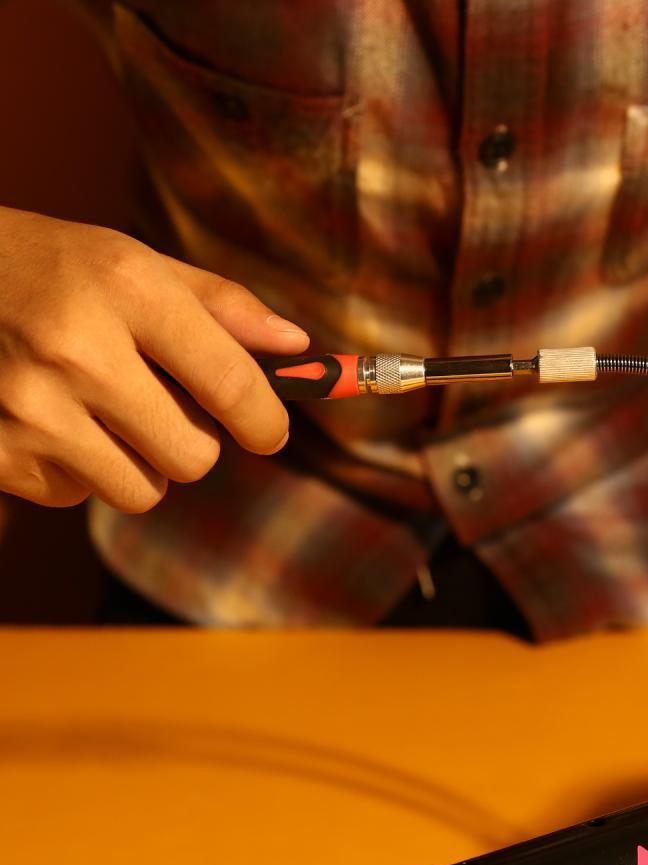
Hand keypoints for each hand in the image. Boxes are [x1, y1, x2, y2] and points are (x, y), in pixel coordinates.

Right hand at [0, 207, 307, 511]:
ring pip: (142, 490)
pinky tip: (51, 420)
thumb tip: (299, 348)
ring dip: (139, 462)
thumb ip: (222, 306)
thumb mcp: (134, 264)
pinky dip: (80, 469)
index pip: (231, 383)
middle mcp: (76, 351)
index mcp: (126, 289)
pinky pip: (79, 495)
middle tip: (165, 409)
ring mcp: (27, 408)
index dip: (267, 422)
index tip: (271, 433)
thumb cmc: (51, 269)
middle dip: (195, 443)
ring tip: (101, 410)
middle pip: (193, 457)